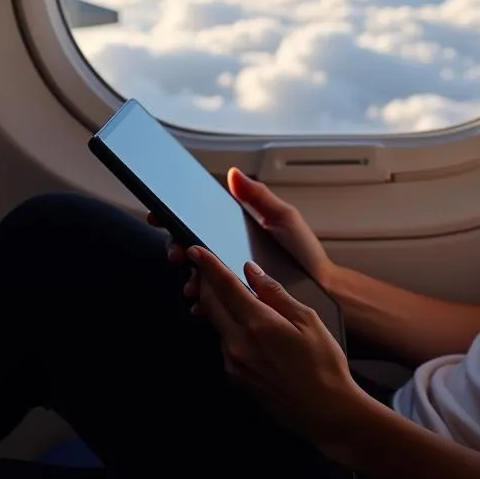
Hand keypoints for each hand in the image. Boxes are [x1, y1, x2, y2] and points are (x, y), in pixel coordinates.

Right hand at [148, 167, 334, 288]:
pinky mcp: (235, 302)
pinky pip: (211, 303)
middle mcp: (227, 253)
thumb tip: (233, 173)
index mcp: (234, 230)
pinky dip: (202, 304)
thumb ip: (258, 196)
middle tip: (177, 254)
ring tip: (192, 285)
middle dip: (176, 250)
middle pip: (191, 249)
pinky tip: (201, 305)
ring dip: (188, 279)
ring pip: (197, 277)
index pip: (198, 222)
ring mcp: (230, 279)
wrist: (320, 288)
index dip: (175, 219)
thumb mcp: (282, 218)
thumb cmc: (302, 251)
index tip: (159, 217)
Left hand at [186, 246, 368, 450]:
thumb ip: (275, 293)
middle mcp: (238, 345)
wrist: (325, 411)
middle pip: (210, 304)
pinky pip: (224, 343)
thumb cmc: (323, 364)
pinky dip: (227, 326)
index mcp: (258, 324)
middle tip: (205, 266)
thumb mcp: (307, 319)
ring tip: (226, 292)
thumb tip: (252, 272)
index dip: (208, 265)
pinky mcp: (236, 378)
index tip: (196, 250)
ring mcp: (234, 364)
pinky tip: (243, 323)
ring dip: (215, 305)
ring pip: (216, 324)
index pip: (225, 286)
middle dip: (205, 282)